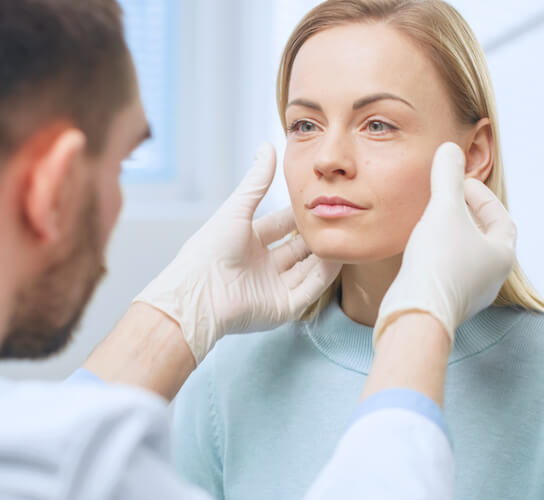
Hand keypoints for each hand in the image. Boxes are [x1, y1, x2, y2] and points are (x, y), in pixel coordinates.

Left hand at [135, 143, 341, 362]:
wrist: (199, 293)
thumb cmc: (209, 249)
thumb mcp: (237, 210)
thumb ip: (257, 182)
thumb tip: (268, 146)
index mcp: (248, 242)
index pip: (282, 225)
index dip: (300, 213)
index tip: (322, 198)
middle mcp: (262, 265)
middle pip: (298, 248)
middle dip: (317, 234)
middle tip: (340, 217)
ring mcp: (273, 287)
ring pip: (308, 269)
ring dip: (325, 253)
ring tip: (345, 235)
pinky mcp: (282, 308)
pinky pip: (309, 290)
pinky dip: (324, 276)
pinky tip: (337, 257)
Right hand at [374, 142, 516, 344]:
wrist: (416, 313)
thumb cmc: (438, 262)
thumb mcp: (444, 208)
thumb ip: (448, 176)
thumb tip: (449, 149)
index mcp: (503, 255)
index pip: (500, 217)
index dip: (481, 196)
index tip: (458, 184)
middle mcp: (493, 277)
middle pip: (484, 237)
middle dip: (466, 214)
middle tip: (445, 199)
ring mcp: (472, 294)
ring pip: (466, 255)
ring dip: (451, 235)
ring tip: (431, 221)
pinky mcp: (449, 304)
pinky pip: (449, 272)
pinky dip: (439, 255)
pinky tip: (420, 248)